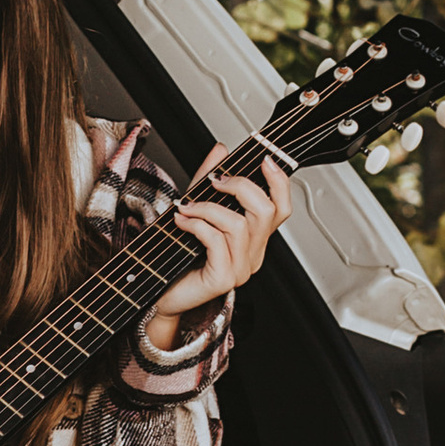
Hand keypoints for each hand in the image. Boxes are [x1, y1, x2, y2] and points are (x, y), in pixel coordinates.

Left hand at [142, 154, 291, 356]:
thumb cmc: (179, 256)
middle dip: (240, 186)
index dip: (279, 182)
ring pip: (238, 225)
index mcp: (254, 239)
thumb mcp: (196, 209)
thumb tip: (221, 150)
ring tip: (186, 207)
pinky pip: (216, 242)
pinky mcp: (223, 279)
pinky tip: (181, 221)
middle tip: (214, 182)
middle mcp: (253, 255)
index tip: (265, 159)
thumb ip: (208, 180)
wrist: (162, 295)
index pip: (281, 208)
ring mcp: (241, 269)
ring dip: (208, 208)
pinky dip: (196, 225)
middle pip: (266, 211)